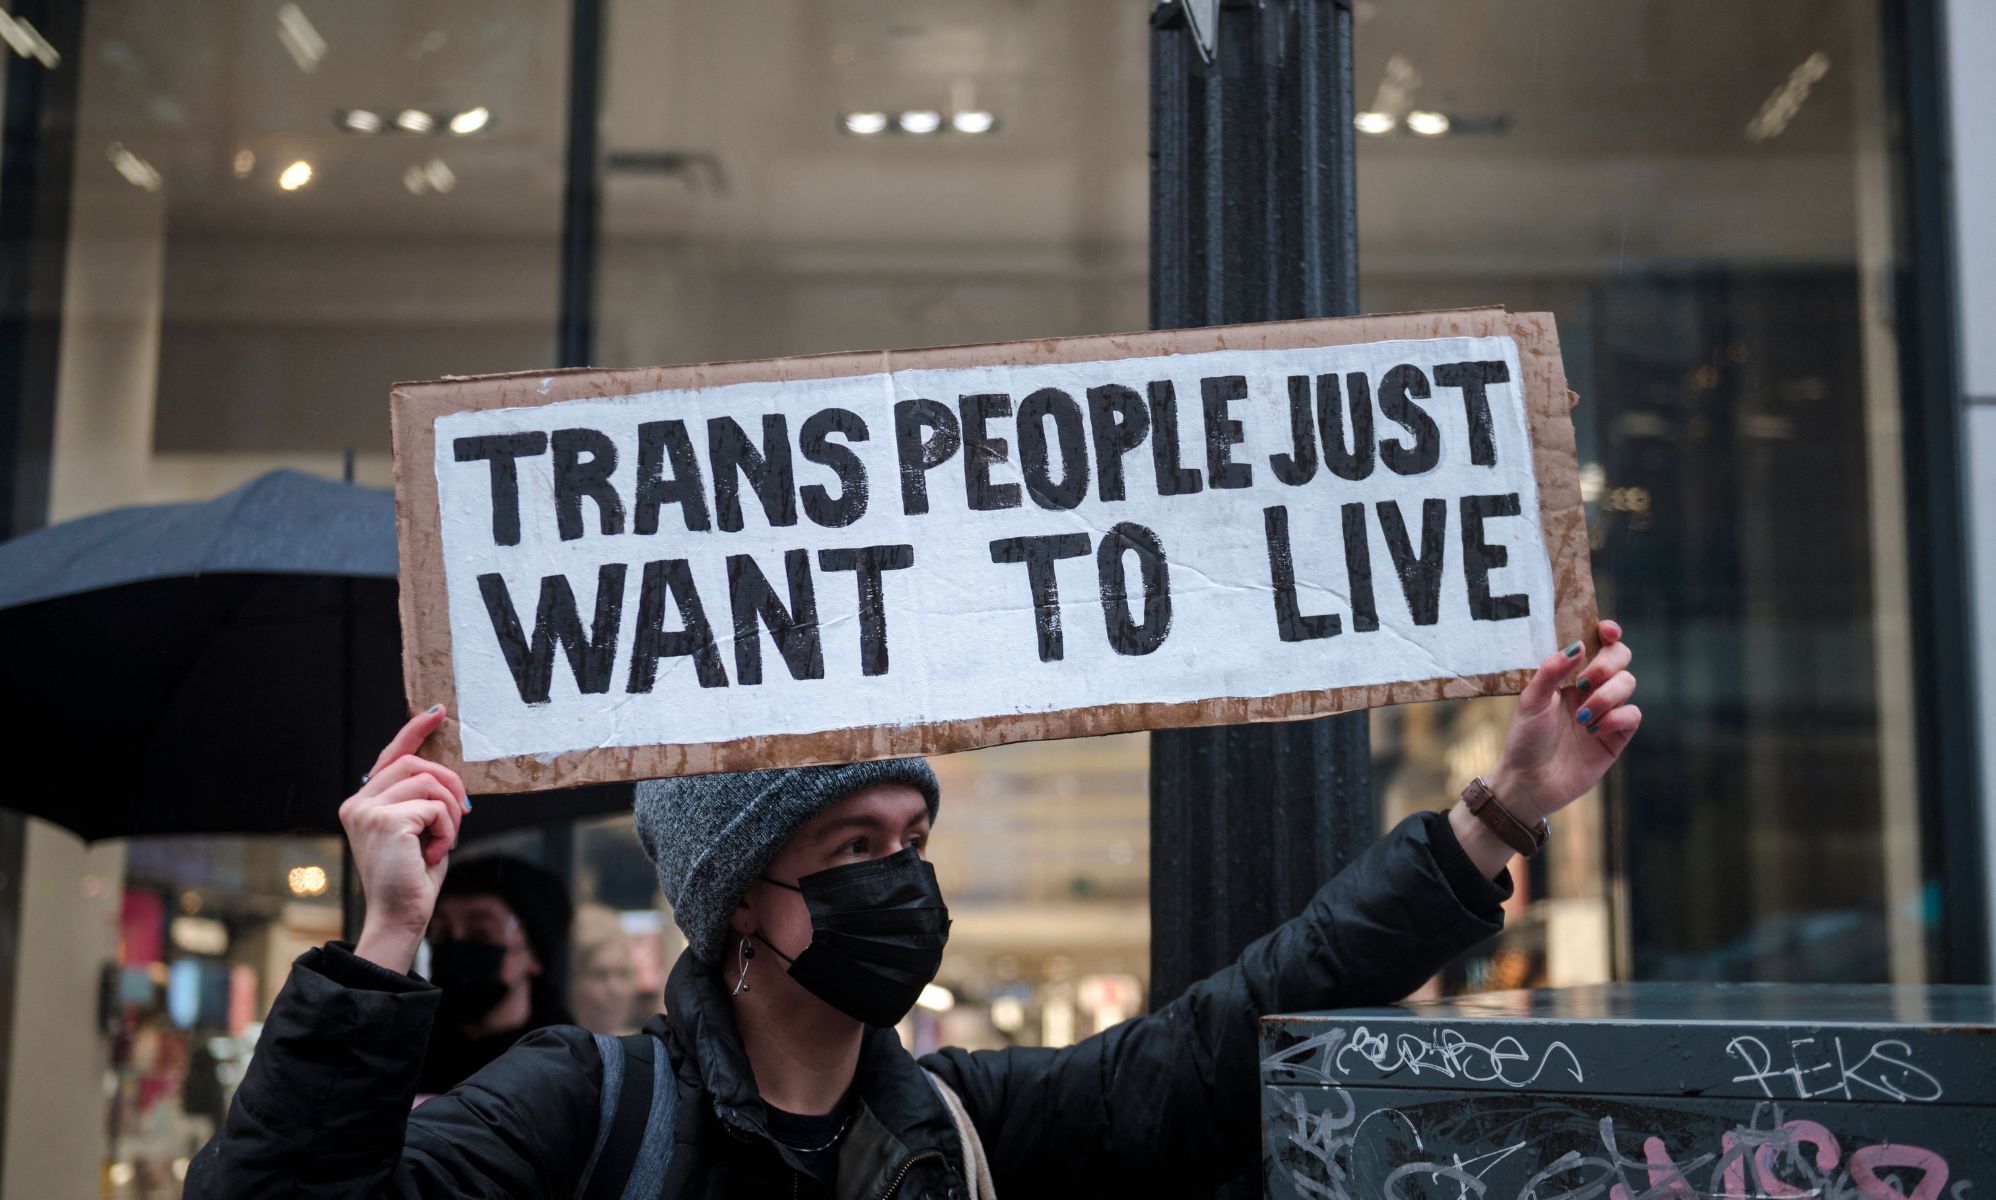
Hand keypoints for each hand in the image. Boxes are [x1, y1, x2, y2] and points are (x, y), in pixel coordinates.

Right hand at [342, 705, 469, 972]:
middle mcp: (357, 803)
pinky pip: (434, 807)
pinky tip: (435, 852)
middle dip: (449, 783)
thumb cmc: (411, 877)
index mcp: (362, 803)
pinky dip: (446, 829)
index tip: (436, 713)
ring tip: (443, 841)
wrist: (400, 915)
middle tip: (463, 813)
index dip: (414, 732)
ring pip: (428, 783)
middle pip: (415, 764)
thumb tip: (443, 773)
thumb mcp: (416, 830)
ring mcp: (367, 811)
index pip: (390, 756)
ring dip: (449, 813)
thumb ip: (419, 800)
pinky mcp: (385, 821)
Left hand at [1452, 620, 1639, 876]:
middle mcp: (1591, 688)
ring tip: (1582, 717)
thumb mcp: (1530, 701)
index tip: (1607, 631)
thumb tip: (1578, 645)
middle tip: (1585, 681)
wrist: (1529, 782)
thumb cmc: (1524, 739)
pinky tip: (1595, 729)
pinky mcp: (1617, 736)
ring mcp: (1606, 711)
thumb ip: (1551, 671)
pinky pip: (1633, 715)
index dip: (1607, 632)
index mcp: (1569, 674)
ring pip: (1628, 683)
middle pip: (1620, 657)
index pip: (1596, 644)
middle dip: (1608, 663)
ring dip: (1607, 695)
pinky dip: (1617, 717)